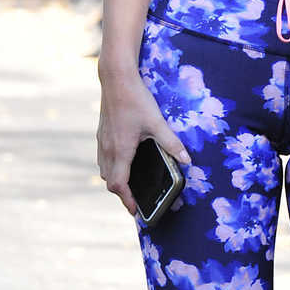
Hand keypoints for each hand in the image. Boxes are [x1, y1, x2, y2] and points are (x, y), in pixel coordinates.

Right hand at [97, 72, 189, 217]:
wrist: (116, 78)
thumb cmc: (136, 99)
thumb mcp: (157, 122)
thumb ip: (171, 143)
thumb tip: (187, 160)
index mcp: (121, 150)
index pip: (119, 185)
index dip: (127, 200)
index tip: (136, 211)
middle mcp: (108, 148)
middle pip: (110, 181)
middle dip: (122, 193)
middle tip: (136, 199)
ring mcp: (102, 141)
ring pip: (104, 169)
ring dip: (115, 180)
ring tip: (130, 184)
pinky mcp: (101, 133)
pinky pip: (103, 158)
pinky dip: (112, 166)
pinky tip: (124, 161)